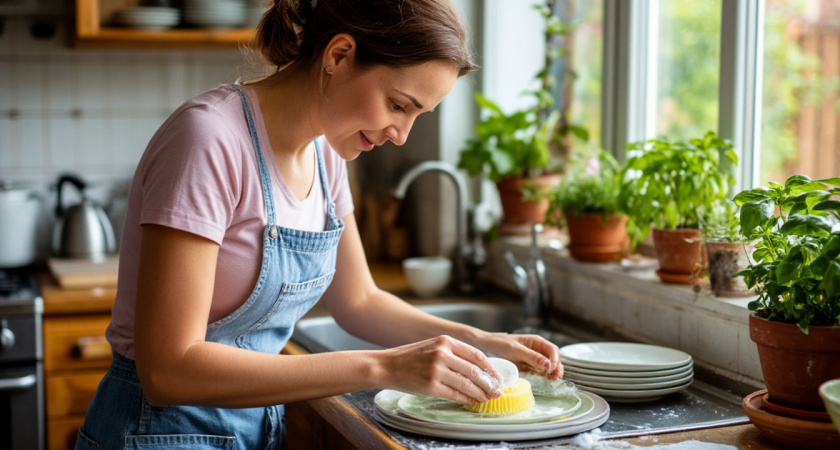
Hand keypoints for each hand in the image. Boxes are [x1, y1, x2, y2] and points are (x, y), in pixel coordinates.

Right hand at [378, 335, 502, 404]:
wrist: (386, 365)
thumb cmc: (409, 357)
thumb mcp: (432, 346)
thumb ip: (453, 353)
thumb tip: (476, 367)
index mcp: (445, 341)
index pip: (476, 355)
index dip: (490, 368)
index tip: (496, 377)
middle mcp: (442, 353)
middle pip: (474, 371)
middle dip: (489, 383)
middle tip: (497, 391)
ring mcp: (436, 370)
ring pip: (467, 384)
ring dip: (480, 393)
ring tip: (487, 398)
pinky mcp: (430, 385)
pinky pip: (455, 394)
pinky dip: (466, 399)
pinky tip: (472, 401)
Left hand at [478, 332, 563, 379]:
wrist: (485, 347)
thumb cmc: (499, 344)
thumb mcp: (515, 350)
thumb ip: (531, 357)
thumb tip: (548, 364)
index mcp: (536, 341)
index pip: (552, 350)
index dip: (555, 359)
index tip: (552, 368)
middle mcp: (537, 350)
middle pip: (554, 358)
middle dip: (557, 367)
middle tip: (556, 377)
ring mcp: (533, 359)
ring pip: (549, 366)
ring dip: (553, 372)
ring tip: (554, 380)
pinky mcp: (528, 367)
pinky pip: (540, 372)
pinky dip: (545, 376)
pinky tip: (547, 380)